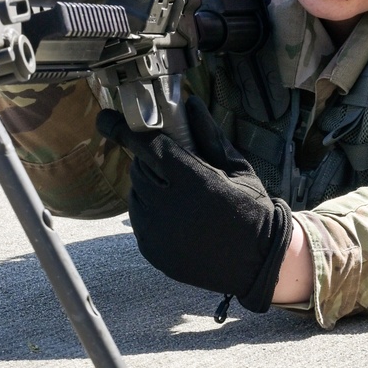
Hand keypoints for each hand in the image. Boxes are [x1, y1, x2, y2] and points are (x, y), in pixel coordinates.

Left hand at [96, 95, 294, 312]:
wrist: (259, 263)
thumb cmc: (253, 211)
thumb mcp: (238, 169)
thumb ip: (210, 136)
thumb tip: (190, 104)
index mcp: (197, 184)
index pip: (152, 149)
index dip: (128, 131)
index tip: (108, 120)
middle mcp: (173, 210)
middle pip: (139, 170)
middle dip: (147, 161)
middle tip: (167, 163)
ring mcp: (159, 235)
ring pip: (136, 195)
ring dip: (147, 186)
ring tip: (175, 193)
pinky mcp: (153, 252)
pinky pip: (138, 220)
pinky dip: (149, 211)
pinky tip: (173, 214)